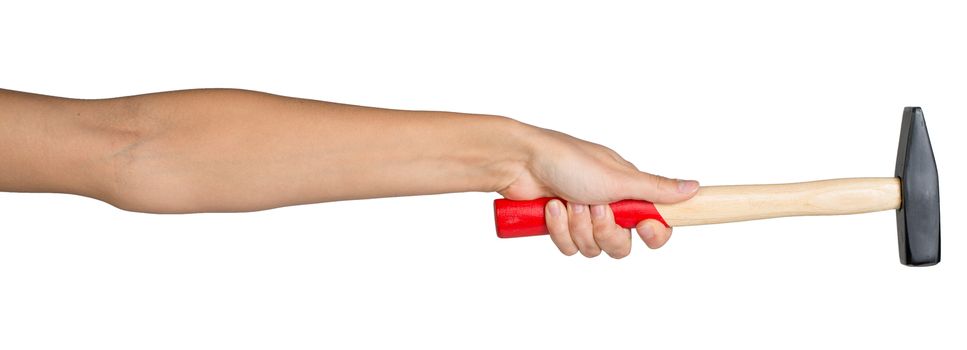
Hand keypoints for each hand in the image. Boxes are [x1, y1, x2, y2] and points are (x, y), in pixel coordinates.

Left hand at [497, 126, 698, 257]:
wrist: (520, 163)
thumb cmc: (568, 160)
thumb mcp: (619, 177)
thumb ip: (657, 189)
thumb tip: (695, 188)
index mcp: (627, 191)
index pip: (655, 225)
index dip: (652, 233)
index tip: (644, 227)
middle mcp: (608, 206)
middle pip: (622, 245)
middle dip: (605, 230)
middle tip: (594, 207)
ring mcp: (583, 218)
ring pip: (593, 249)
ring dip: (578, 227)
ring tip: (568, 201)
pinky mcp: (560, 227)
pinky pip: (569, 248)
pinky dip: (559, 229)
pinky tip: (551, 207)